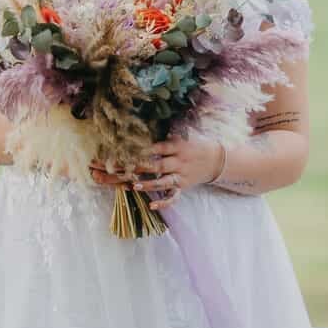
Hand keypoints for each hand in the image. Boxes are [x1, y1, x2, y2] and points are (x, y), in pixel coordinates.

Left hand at [88, 138, 224, 210]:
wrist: (215, 159)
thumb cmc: (193, 144)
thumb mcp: (181, 134)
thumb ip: (164, 131)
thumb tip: (142, 122)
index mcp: (175, 146)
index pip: (154, 147)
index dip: (136, 149)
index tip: (118, 150)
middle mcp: (178, 161)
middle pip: (153, 165)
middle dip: (131, 167)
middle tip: (111, 168)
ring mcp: (180, 176)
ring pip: (163, 181)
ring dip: (147, 184)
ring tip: (132, 185)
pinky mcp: (183, 187)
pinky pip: (174, 196)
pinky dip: (164, 201)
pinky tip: (151, 205)